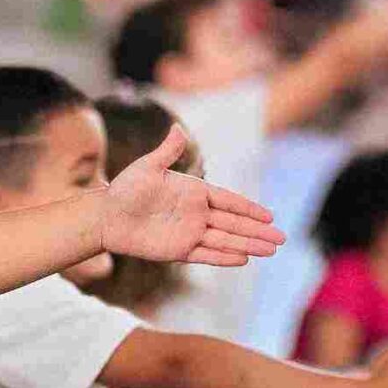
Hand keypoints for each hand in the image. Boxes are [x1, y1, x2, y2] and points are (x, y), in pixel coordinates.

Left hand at [100, 123, 282, 267]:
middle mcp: (196, 213)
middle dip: (258, 231)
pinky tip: (243, 259)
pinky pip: (206, 254)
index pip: (228, 201)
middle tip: (281, 238)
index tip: (269, 215)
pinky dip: (224, 257)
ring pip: (225, 240)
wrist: (106, 216)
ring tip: (270, 250)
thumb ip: (167, 151)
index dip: (249, 208)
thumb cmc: (126, 188)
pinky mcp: (178, 250)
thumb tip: (178, 128)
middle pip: (234, 223)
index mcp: (194, 192)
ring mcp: (189, 233)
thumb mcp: (148, 167)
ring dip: (248, 245)